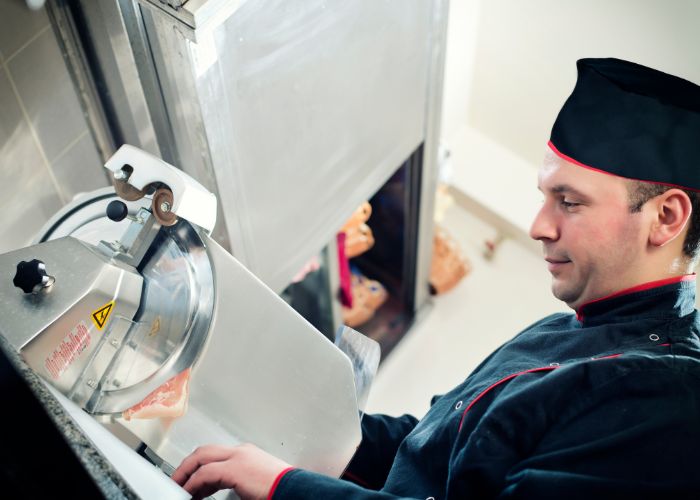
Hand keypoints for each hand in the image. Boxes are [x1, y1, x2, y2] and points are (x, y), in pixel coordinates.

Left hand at [172, 443, 291, 499]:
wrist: (294, 490)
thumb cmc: (280, 489)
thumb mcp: (255, 482)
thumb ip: (239, 482)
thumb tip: (224, 488)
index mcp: (247, 454)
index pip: (216, 455)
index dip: (200, 468)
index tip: (193, 483)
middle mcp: (241, 452)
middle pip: (204, 451)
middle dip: (188, 465)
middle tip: (177, 481)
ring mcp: (237, 457)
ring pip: (201, 458)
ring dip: (186, 473)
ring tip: (178, 487)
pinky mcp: (234, 469)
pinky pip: (205, 474)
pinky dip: (193, 483)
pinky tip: (188, 493)